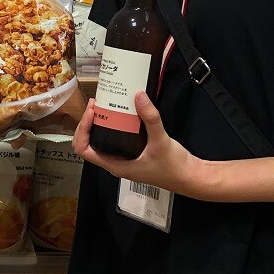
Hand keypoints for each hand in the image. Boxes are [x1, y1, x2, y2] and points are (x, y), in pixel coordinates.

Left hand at [74, 94, 208, 198]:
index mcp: (116, 165)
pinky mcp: (132, 153)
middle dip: (88, 122)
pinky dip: (112, 125)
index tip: (92, 112)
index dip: (82, 129)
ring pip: (101, 140)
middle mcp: (116, 163)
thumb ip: (150, 119)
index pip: (84, 150)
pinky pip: (114, 138)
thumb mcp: (161, 141)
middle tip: (97, 104)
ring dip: (99, 123)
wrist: (190, 178)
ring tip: (104, 104)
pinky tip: (120, 112)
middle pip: (89, 143)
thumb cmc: (174, 167)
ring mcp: (124, 159)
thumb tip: (138, 96)